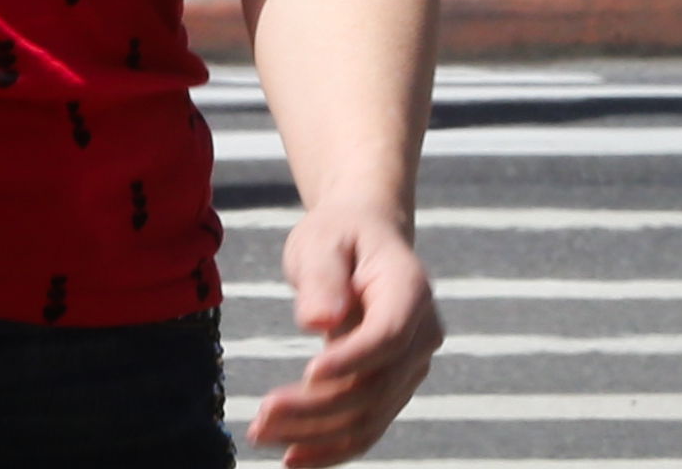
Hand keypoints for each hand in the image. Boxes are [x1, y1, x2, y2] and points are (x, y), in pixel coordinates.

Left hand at [246, 195, 440, 464]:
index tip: (307, 374)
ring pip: (368, 417)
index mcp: (410, 290)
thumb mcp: (321, 240)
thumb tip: (319, 319)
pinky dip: (330, 447)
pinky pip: (366, 428)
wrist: (361, 241)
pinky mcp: (391, 389)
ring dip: (315, 434)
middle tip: (261, 415)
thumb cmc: (337, 236)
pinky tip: (291, 457)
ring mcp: (410, 368)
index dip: (353, 359)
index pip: (389, 336)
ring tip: (260, 433)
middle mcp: (421, 335)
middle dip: (317, 408)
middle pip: (375, 386)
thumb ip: (320, 276)